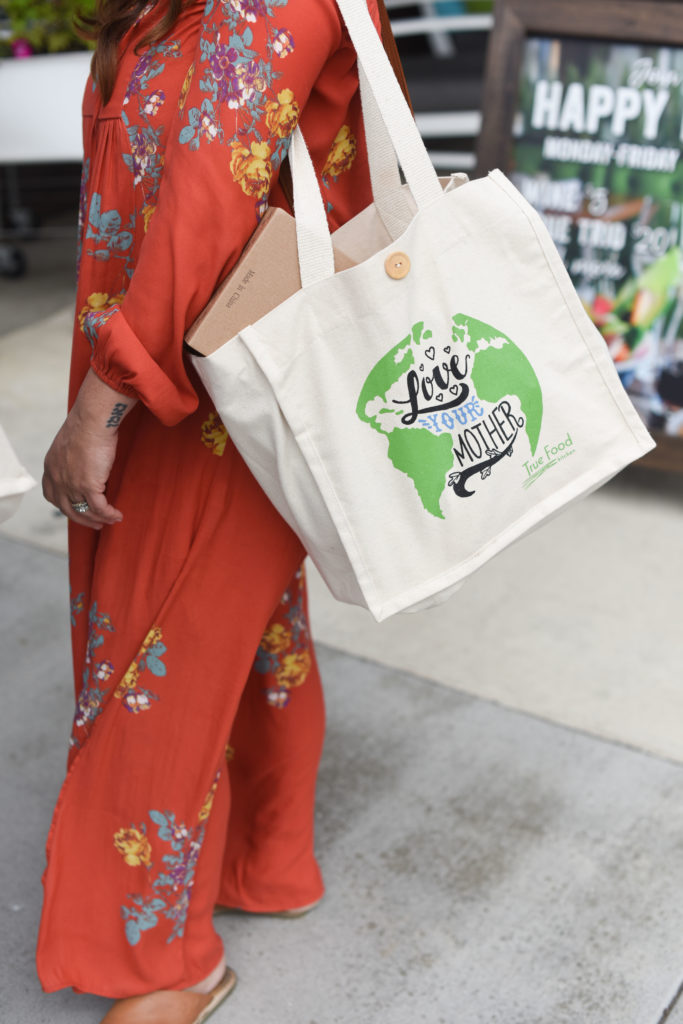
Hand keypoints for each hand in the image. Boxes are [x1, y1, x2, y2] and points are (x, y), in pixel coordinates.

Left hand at [43, 370, 136, 529]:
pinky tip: (117, 515)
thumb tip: (86, 463)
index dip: (64, 505)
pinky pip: (99, 508)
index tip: (76, 509)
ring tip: (111, 520)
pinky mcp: (88, 486)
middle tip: (95, 523)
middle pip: (67, 509)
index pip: (51, 495)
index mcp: (51, 467)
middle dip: (82, 519)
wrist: (92, 420)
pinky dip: (109, 514)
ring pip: (84, 511)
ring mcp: (71, 485)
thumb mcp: (71, 443)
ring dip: (98, 519)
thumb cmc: (87, 424)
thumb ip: (73, 457)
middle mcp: (58, 479)